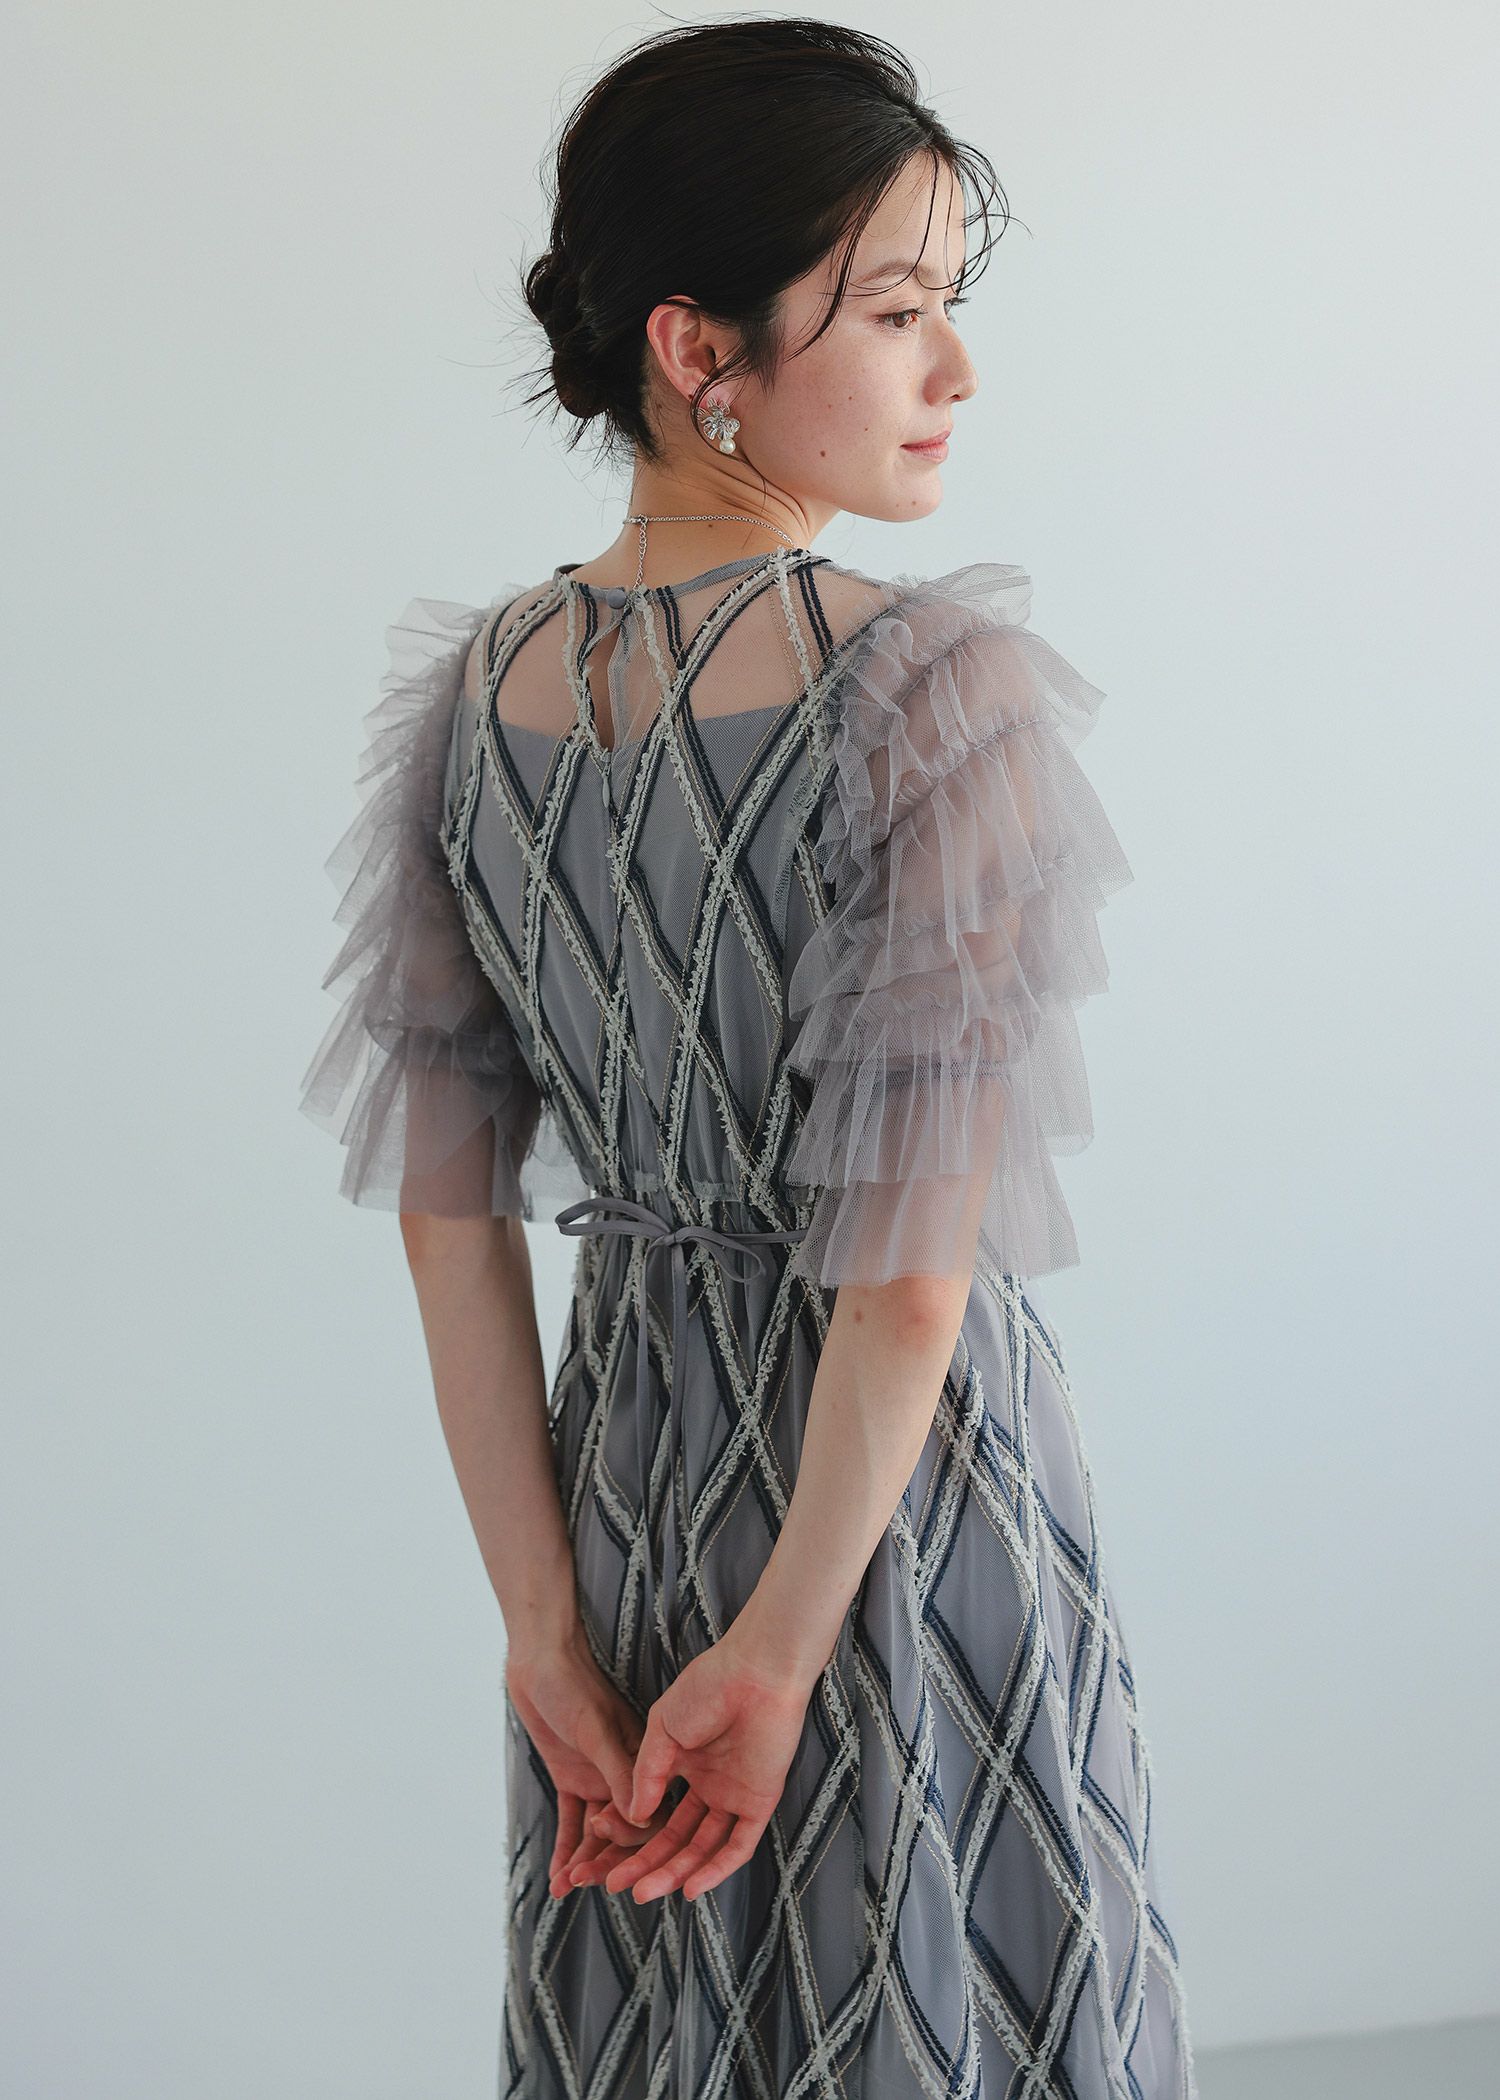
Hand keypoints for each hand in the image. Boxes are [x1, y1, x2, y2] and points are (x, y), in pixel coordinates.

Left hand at [504, 1625, 664, 1901]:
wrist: (538, 1659)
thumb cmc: (570, 1684)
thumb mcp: (594, 1729)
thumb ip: (617, 1772)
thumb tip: (641, 1821)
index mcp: (642, 1758)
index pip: (650, 1812)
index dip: (638, 1843)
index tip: (626, 1869)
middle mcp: (624, 1773)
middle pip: (624, 1829)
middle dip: (609, 1859)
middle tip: (590, 1885)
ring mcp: (598, 1777)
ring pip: (597, 1831)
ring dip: (584, 1859)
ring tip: (568, 1887)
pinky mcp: (572, 1779)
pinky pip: (572, 1822)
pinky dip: (566, 1849)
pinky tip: (559, 1878)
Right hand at [583, 1630, 815, 1903]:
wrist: (754, 1672)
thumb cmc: (708, 1686)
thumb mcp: (663, 1729)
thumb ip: (648, 1773)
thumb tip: (633, 1818)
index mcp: (685, 1764)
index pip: (654, 1811)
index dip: (627, 1833)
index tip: (598, 1846)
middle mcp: (709, 1785)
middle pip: (675, 1838)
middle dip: (645, 1864)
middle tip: (615, 1885)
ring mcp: (734, 1795)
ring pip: (702, 1848)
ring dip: (673, 1873)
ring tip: (642, 1893)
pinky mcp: (759, 1802)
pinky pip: (738, 1846)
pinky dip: (715, 1870)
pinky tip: (690, 1888)